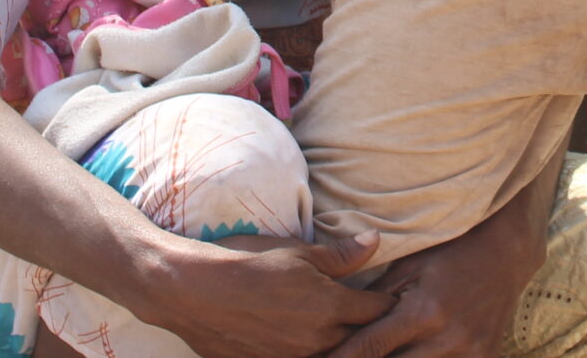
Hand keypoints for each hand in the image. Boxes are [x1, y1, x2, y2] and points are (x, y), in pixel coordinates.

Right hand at [125, 232, 391, 357]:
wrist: (191, 292)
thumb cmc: (244, 263)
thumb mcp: (296, 251)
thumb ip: (340, 255)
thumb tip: (375, 240)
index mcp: (330, 307)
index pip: (379, 310)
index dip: (389, 301)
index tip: (396, 293)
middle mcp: (317, 340)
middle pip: (362, 339)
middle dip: (371, 327)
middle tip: (375, 313)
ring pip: (335, 355)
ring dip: (344, 343)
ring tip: (343, 327)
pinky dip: (314, 351)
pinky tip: (310, 339)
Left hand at [324, 199, 542, 357]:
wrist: (505, 254)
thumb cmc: (450, 254)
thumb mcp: (409, 267)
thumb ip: (376, 299)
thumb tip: (340, 323)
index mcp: (424, 311)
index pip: (371, 347)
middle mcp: (447, 338)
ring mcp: (468, 353)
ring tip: (384, 352)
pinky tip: (416, 354)